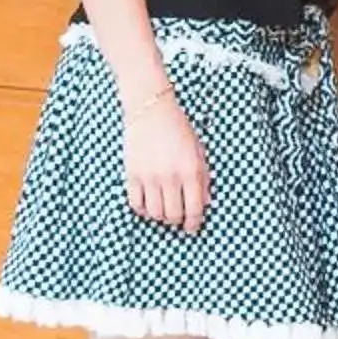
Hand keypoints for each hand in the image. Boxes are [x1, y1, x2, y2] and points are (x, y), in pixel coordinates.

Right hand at [125, 95, 209, 233]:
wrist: (151, 110)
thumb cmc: (178, 130)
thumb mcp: (199, 151)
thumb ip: (204, 178)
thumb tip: (206, 203)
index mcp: (190, 170)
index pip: (194, 209)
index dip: (194, 224)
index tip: (192, 228)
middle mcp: (170, 176)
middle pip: (173, 215)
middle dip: (177, 220)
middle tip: (177, 216)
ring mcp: (149, 176)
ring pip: (155, 213)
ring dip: (160, 216)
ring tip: (163, 209)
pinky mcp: (132, 174)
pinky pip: (136, 204)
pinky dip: (143, 209)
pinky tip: (148, 203)